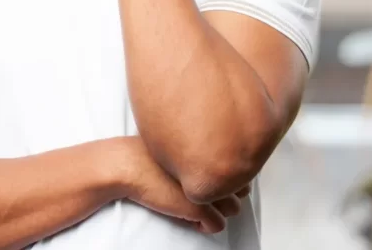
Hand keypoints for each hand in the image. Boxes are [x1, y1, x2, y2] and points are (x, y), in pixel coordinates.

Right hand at [119, 138, 248, 233]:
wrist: (129, 165)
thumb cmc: (149, 154)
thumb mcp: (181, 144)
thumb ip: (202, 150)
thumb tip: (218, 166)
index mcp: (215, 147)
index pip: (242, 168)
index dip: (227, 177)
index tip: (210, 178)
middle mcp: (218, 167)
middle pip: (242, 189)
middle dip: (226, 193)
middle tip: (204, 192)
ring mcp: (211, 189)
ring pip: (234, 209)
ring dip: (217, 209)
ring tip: (195, 204)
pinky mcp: (200, 209)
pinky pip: (218, 226)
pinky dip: (206, 224)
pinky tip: (189, 216)